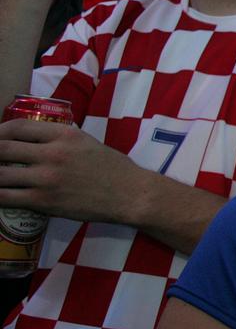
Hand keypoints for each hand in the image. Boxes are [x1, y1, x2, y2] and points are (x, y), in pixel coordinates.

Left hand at [0, 118, 144, 223]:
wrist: (130, 195)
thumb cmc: (112, 168)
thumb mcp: (87, 142)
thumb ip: (60, 139)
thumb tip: (34, 140)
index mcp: (64, 135)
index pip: (17, 127)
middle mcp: (52, 153)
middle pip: (2, 148)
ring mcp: (46, 178)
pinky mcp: (44, 201)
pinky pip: (6, 198)